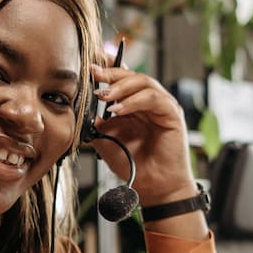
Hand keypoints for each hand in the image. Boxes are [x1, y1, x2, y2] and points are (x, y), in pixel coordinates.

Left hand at [89, 63, 195, 206]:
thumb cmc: (133, 164)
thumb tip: (81, 108)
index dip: (106, 69)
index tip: (88, 66)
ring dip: (121, 86)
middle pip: (131, 75)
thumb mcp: (106, 139)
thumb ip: (96, 122)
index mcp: (132, 103)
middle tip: (93, 74)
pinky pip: (153, 98)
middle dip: (110, 73)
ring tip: (104, 95)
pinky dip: (134, 101)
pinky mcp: (172, 113)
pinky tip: (118, 109)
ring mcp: (161, 105)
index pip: (121, 78)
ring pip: (143, 82)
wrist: (153, 186)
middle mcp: (147, 101)